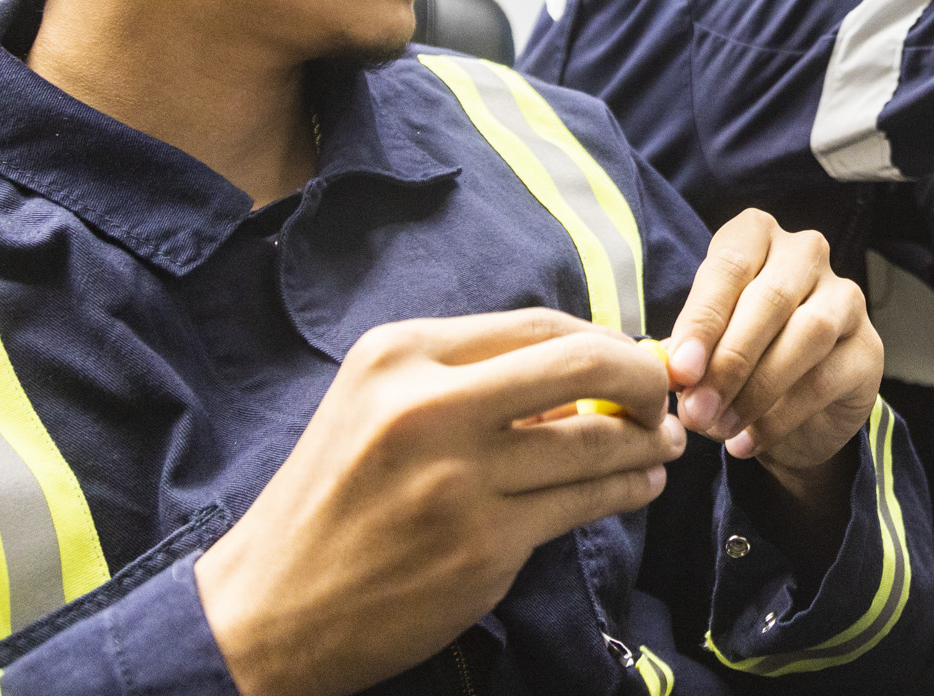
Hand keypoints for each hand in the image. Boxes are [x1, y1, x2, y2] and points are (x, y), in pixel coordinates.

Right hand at [194, 309, 681, 695]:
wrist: (269, 608)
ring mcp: (459, 480)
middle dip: (645, 376)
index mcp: (400, 356)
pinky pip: (584, 503)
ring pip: (597, 440)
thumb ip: (471, 382)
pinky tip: (637, 486)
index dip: (603, 339)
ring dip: (647, 442)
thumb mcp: (378, 408)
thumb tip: (586, 376)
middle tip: (664, 398)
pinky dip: (626, 490)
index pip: (539, 325)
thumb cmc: (333, 500)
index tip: (630, 360)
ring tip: (661, 447)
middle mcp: (430, 406)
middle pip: (586, 362)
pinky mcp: (483, 547)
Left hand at [665, 211, 882, 497]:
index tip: (680, 371)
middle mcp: (806, 254)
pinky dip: (780, 417)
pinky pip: (825, 378)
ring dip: (757, 388)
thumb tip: (671, 371)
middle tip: (697, 410)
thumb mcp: (705, 347)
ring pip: (808, 333)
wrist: (793, 410)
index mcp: (757, 236)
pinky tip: (748, 442)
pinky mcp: (868, 347)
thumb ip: (690, 352)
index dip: (703, 319)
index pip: (729, 265)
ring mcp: (845, 297)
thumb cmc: (739, 357)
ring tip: (719, 428)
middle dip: (728, 361)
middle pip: (770, 299)